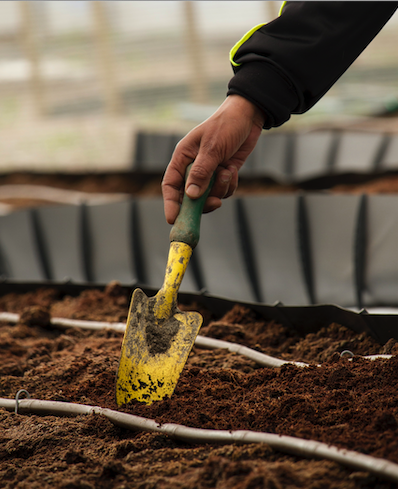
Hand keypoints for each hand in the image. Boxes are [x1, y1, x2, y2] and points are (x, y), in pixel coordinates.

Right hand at [162, 94, 265, 223]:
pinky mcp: (223, 175)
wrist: (249, 116)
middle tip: (215, 203)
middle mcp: (193, 167)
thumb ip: (201, 173)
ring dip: (220, 189)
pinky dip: (229, 186)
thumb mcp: (212, 148)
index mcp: (183, 158)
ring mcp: (209, 173)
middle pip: (190, 196)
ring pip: (209, 196)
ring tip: (228, 172)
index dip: (170, 203)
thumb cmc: (226, 125)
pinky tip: (233, 170)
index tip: (173, 219)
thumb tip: (190, 196)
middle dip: (202, 202)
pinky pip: (223, 191)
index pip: (170, 185)